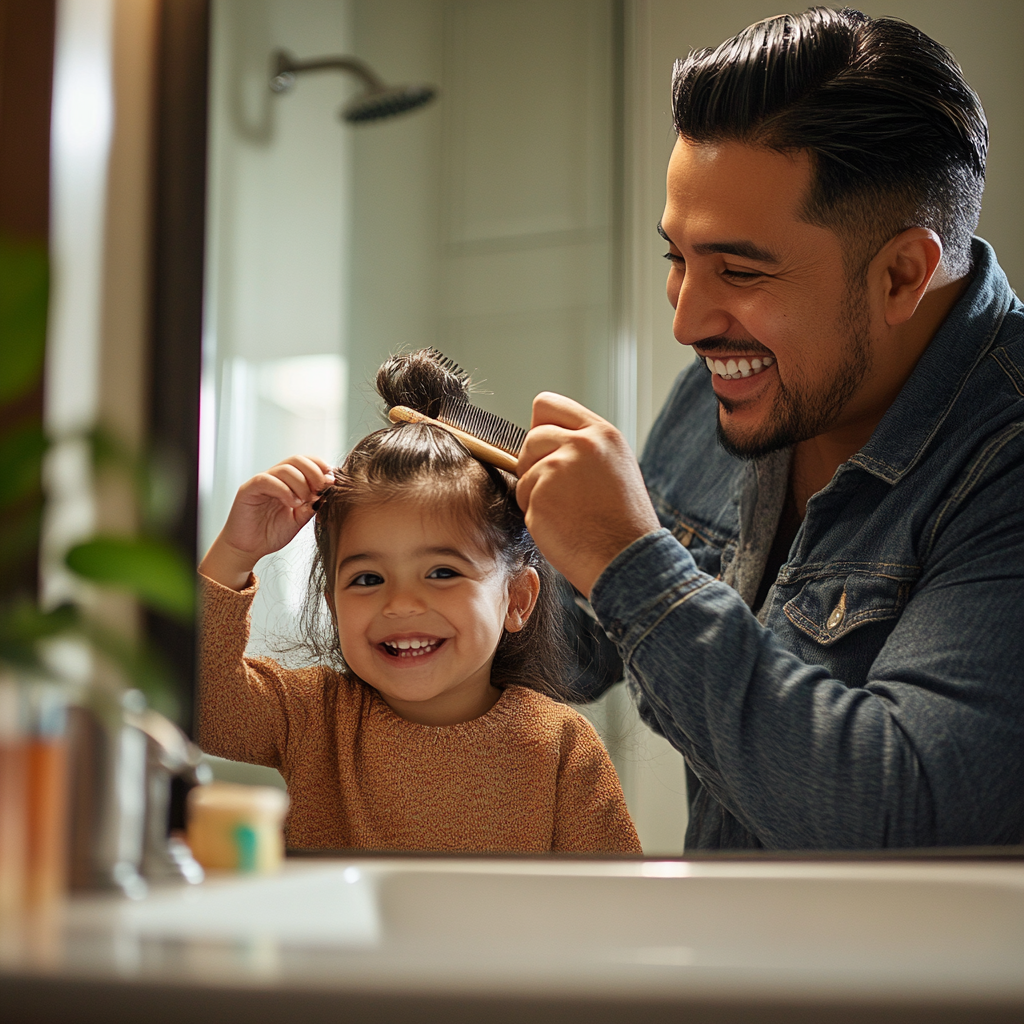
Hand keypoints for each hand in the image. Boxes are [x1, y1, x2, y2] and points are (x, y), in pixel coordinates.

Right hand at [199, 456, 334, 590]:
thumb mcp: (299, 519)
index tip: (332, 480)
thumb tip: (328, 492)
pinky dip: (284, 490)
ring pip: (284, 469)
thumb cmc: (271, 533)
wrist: (248, 549)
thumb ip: (312, 506)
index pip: (305, 462)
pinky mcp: (248, 489)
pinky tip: (291, 503)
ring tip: (303, 501)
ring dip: (300, 484)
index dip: (320, 467)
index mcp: (288, 482)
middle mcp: (275, 478)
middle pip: (296, 460)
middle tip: (320, 488)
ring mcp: (261, 482)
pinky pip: (267, 480)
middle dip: (313, 472)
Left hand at [516, 393, 659, 597]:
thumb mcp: (614, 467)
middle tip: (561, 492)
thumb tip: (545, 440)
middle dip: (536, 464)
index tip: (545, 449)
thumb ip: (583, 447)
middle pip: (531, 438)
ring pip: (524, 470)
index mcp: (602, 434)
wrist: (628, 560)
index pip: (547, 405)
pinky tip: (563, 526)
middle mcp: (581, 444)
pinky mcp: (541, 495)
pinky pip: (523, 499)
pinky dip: (536, 515)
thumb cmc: (622, 523)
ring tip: (568, 511)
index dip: (540, 427)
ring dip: (535, 492)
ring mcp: (558, 468)